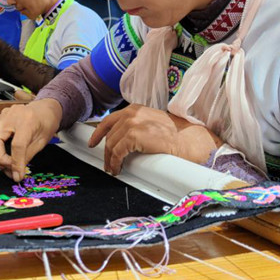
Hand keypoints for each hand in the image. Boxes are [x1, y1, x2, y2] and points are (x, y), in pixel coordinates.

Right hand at [0, 99, 62, 181]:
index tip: (17, 176)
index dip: (16, 163)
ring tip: (8, 166)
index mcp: (27, 120)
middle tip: (9, 170)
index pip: (17, 145)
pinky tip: (6, 156)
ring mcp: (3, 115)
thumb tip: (16, 172)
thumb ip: (27, 156)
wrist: (44, 109)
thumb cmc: (46, 123)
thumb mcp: (41, 142)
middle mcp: (11, 115)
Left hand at [89, 104, 222, 174]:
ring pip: (111, 145)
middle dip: (106, 152)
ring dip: (110, 160)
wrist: (186, 140)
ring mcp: (131, 124)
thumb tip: (122, 140)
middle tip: (108, 164)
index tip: (93, 142)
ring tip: (113, 169)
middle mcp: (131, 114)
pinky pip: (117, 153)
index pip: (109, 120)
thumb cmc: (173, 134)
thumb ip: (136, 125)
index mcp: (134, 109)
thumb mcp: (151, 122)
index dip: (98, 133)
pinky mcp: (133, 136)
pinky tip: (118, 169)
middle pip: (109, 135)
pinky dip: (115, 163)